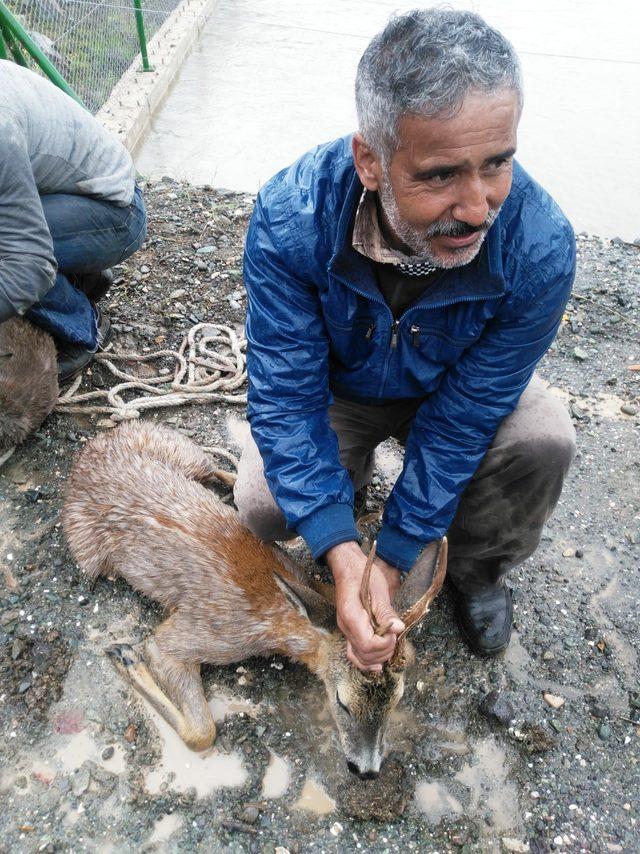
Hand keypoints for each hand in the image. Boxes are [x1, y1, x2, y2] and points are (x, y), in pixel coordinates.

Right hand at [326, 541, 403, 671]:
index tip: (394, 631)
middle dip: (384, 651)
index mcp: (351, 616)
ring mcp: (346, 630)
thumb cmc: (363, 575)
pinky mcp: (350, 631)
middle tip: (394, 636)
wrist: (348, 567)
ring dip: (378, 657)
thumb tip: (399, 628)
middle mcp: (345, 627)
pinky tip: (378, 662)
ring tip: (389, 645)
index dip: (384, 644)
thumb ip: (386, 612)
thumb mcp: (378, 591)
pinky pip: (355, 653)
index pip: (367, 644)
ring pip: (359, 658)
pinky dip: (367, 660)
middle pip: (364, 654)